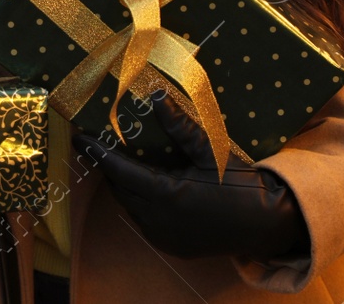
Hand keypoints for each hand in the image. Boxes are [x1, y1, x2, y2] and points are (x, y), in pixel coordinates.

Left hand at [72, 93, 309, 261]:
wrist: (265, 224)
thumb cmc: (239, 185)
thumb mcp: (209, 152)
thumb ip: (180, 126)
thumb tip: (157, 96)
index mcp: (166, 195)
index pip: (120, 171)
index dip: (97, 154)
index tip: (78, 139)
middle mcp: (159, 221)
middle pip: (120, 190)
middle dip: (108, 167)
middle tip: (98, 144)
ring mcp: (164, 238)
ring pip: (130, 207)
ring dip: (124, 185)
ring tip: (120, 161)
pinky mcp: (172, 246)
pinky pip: (144, 221)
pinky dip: (139, 202)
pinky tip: (146, 185)